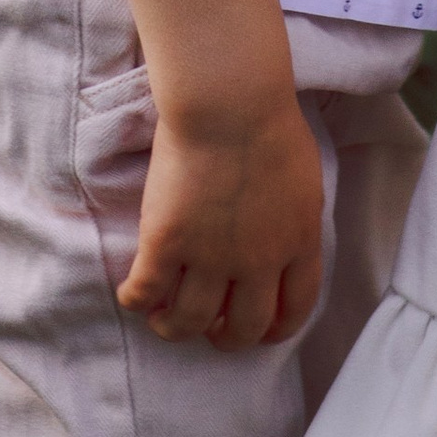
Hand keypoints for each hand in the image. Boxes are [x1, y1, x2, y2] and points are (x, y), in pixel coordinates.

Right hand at [118, 91, 326, 350]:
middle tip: (211, 331)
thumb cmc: (268, 119)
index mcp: (297, 242)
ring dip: (175, 327)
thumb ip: (296, 219)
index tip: (261, 332)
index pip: (295, 309)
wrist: (228, 98)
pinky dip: (136, 301)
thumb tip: (286, 239)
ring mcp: (210, 255)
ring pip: (191, 321)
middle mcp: (257, 261)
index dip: (275, 329)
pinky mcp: (167, 241)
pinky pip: (147, 291)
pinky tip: (132, 294)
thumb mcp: (304, 178)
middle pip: (244, 328)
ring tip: (163, 318)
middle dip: (226, 338)